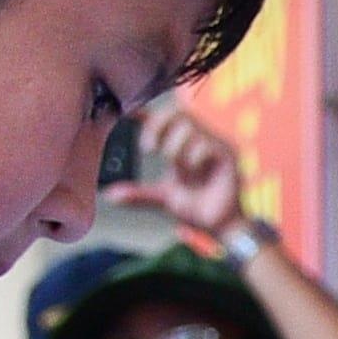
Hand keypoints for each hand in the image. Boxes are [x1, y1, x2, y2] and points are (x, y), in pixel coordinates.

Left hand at [139, 98, 245, 244]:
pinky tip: (193, 177)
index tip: (128, 115)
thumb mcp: (163, 198)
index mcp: (185, 143)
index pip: (165, 118)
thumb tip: (109, 195)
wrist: (220, 227)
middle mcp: (201, 138)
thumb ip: (138, 194)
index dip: (147, 113)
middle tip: (148, 148)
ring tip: (178, 171)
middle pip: (176, 112)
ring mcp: (216, 144)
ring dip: (175, 149)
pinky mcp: (228, 155)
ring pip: (189, 127)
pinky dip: (192, 160)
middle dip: (158, 127)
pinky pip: (205, 145)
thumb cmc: (197, 208)